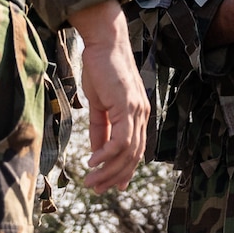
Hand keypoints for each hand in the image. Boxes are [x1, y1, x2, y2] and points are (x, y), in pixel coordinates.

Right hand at [69, 0, 149, 194]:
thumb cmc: (101, 69)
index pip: (135, 149)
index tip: (113, 186)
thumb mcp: (99, 104)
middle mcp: (142, 114)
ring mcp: (137, 110)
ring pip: (128, 150)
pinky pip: (120, 138)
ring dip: (108, 169)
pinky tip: (92, 161)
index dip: (125, 169)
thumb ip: (101, 128)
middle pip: (133, 154)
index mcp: (137, 114)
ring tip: (91, 180)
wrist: (104, 43)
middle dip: (115, 175)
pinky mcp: (128, 105)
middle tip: (97, 189)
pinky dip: (107, 153)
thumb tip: (97, 151)